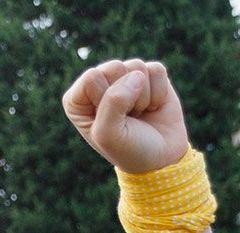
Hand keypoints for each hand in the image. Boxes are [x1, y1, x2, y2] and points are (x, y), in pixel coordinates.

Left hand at [63, 59, 188, 173]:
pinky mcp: (149, 76)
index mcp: (78, 100)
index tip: (112, 122)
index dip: (107, 100)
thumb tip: (136, 75)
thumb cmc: (129, 150)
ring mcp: (125, 78)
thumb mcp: (109, 134)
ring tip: (139, 114)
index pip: (91, 78)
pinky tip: (152, 107)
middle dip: (127, 96)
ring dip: (143, 97)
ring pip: (136, 67)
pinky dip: (159, 93)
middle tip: (128, 118)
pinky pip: (156, 70)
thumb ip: (113, 101)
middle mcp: (99, 84)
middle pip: (114, 67)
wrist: (161, 160)